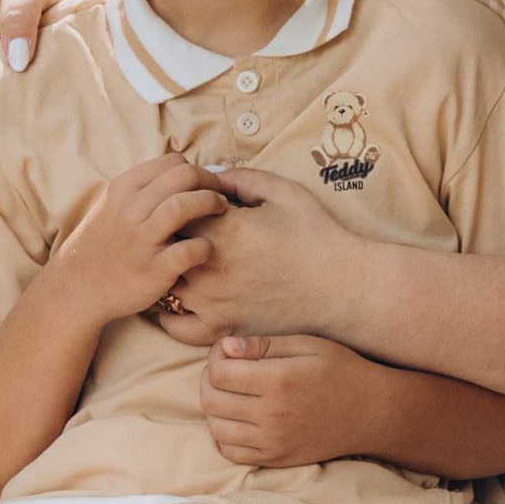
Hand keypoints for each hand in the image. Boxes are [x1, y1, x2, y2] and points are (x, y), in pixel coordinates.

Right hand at [51, 158, 229, 327]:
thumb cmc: (102, 246)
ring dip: (211, 204)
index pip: (172, 162)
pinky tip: (205, 250)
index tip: (204, 185)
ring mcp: (141, 240)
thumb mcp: (112, 206)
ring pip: (184, 205)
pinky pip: (190, 249)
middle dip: (211, 182)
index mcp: (123, 189)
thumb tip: (181, 172)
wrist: (77, 289)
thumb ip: (142, 189)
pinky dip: (205, 247)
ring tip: (221, 213)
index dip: (196, 170)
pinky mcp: (154, 269)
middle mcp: (130, 210)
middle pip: (184, 175)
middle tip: (219, 196)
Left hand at [145, 169, 362, 345]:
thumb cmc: (316, 236)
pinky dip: (171, 314)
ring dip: (167, 270)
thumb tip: (208, 175)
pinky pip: (177, 326)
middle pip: (162, 245)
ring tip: (182, 262)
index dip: (180, 202)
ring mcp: (212, 302)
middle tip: (184, 231)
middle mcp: (208, 268)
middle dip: (168, 235)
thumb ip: (239, 177)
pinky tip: (183, 298)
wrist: (342, 287)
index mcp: (223, 229)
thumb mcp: (282, 192)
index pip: (174, 208)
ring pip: (164, 283)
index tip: (195, 204)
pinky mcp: (221, 328)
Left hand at [201, 334, 394, 471]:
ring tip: (232, 394)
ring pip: (216, 427)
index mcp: (279, 381)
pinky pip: (231, 452)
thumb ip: (264, 345)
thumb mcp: (308, 345)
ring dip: (215, 408)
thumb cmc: (342, 370)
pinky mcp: (276, 458)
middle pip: (211, 400)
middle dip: (209, 380)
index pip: (219, 372)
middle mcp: (272, 415)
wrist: (372, 412)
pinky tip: (238, 419)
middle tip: (226, 370)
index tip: (228, 352)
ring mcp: (273, 441)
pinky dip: (225, 434)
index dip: (215, 358)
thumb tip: (225, 348)